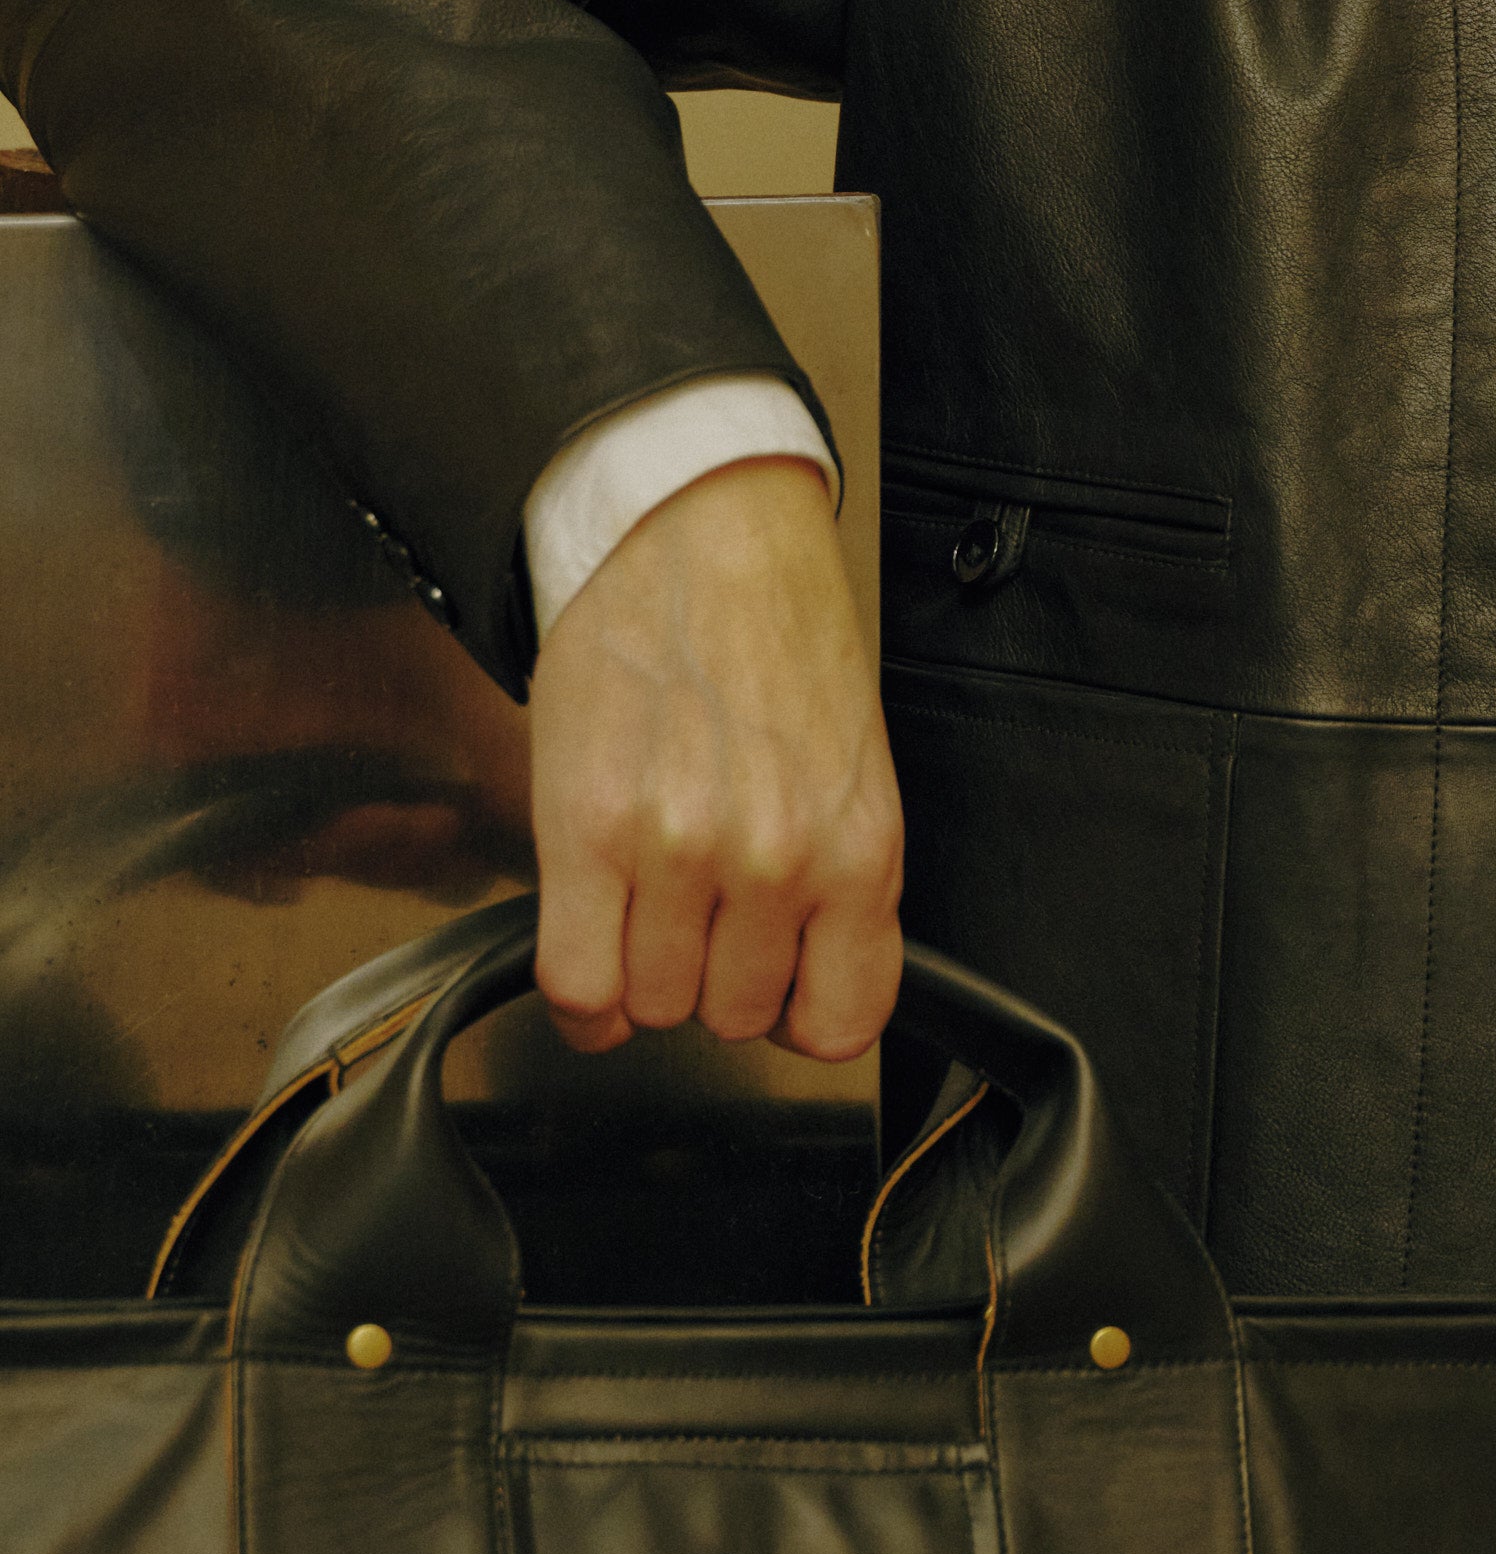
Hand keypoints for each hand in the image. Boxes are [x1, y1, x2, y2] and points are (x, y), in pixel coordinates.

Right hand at [529, 455, 903, 1059]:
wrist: (698, 531)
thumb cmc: (777, 633)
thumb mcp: (852, 764)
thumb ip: (838, 876)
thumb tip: (807, 976)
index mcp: (859, 848)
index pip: (840, 1022)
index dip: (797, 1015)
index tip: (774, 988)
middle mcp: (778, 860)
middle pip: (730, 1017)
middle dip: (710, 977)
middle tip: (697, 912)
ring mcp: (681, 851)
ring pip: (651, 1004)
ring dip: (641, 971)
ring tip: (644, 897)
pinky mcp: (588, 829)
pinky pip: (577, 980)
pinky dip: (578, 993)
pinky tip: (589, 947)